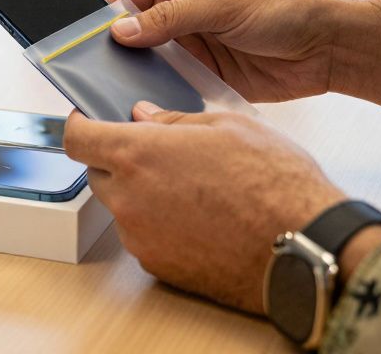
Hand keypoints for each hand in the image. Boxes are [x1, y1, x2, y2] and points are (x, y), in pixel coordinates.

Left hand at [64, 104, 347, 313]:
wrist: (303, 244)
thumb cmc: (274, 182)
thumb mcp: (228, 125)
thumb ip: (173, 118)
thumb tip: (144, 116)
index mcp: (137, 154)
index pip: (77, 139)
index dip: (80, 126)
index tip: (89, 122)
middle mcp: (128, 197)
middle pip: (97, 173)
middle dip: (117, 159)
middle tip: (156, 152)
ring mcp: (140, 236)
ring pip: (121, 205)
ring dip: (139, 192)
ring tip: (190, 186)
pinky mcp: (158, 265)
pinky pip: (143, 235)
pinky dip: (158, 223)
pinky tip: (197, 215)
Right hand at [103, 0, 355, 102]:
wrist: (331, 45)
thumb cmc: (286, 6)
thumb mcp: (221, 4)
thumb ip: (170, 18)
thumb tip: (123, 30)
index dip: (104, 13)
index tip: (79, 35)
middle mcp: (183, 15)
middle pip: (134, 33)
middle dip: (115, 50)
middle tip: (91, 70)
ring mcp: (195, 48)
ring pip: (150, 64)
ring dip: (137, 76)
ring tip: (115, 91)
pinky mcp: (208, 78)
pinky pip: (174, 87)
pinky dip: (161, 96)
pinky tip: (148, 106)